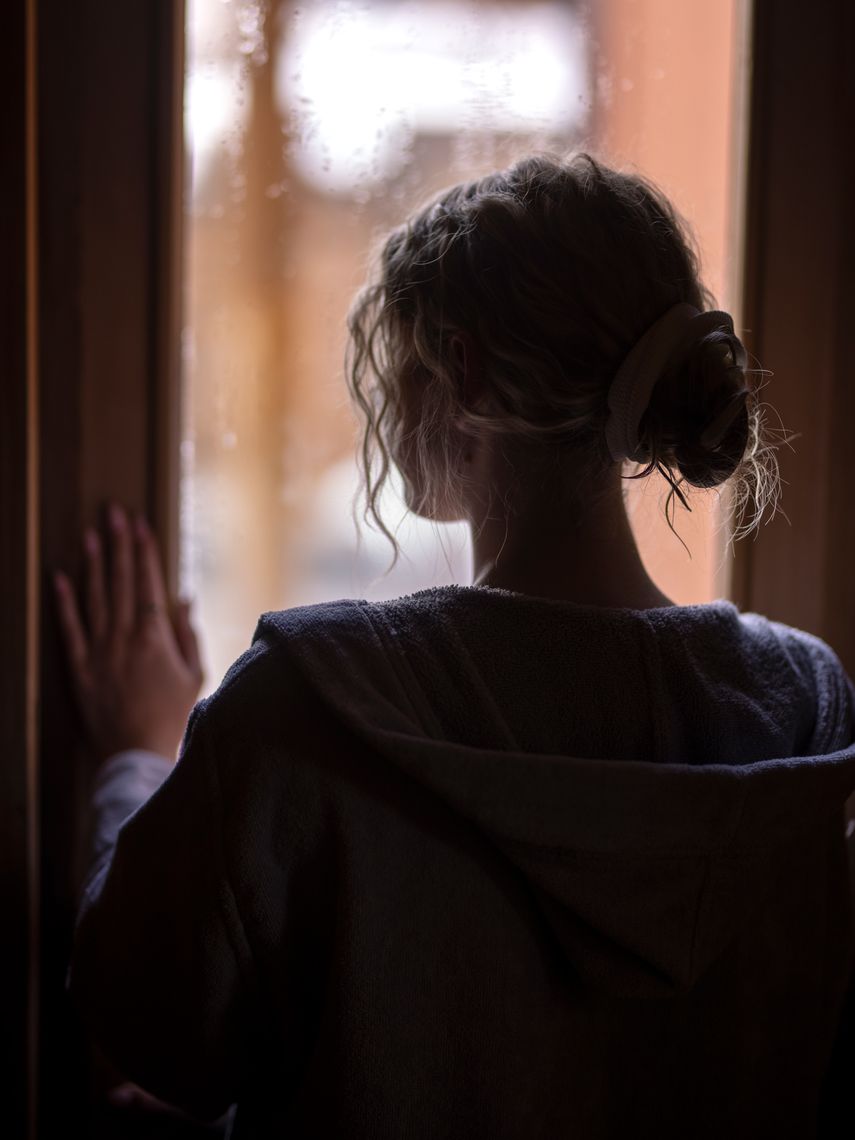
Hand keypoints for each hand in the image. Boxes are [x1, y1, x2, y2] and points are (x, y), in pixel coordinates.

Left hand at [53, 504, 203, 763]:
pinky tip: (59, 578)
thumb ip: (188, 633)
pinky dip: (64, 603)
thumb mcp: (194, 674)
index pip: (148, 582)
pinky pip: (70, 629)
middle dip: (119, 544)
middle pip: (120, 581)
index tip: (142, 524)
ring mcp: (100, 650)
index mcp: (155, 636)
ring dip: (93, 564)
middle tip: (114, 512)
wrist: (138, 752)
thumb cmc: (173, 716)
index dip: (145, 551)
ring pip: (94, 598)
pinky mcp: (80, 667)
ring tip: (91, 534)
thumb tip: (183, 598)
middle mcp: (124, 637)